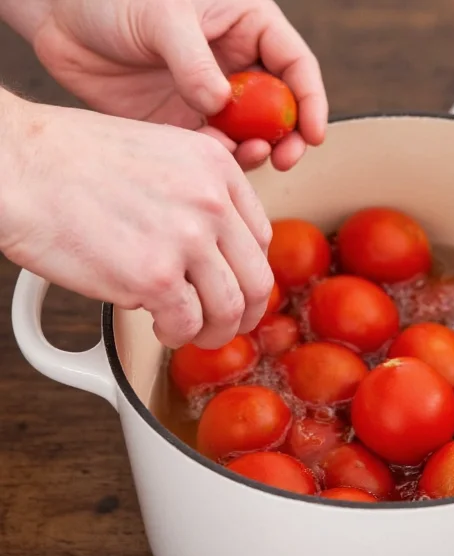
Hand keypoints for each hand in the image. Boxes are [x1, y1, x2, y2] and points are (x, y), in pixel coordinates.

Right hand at [1, 95, 273, 349]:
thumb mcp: (161, 153)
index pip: (260, 237)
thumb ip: (197, 193)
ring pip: (230, 309)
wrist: (17, 163)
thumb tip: (216, 243)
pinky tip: (161, 328)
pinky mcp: (154, 277)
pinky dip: (177, 335)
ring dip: (215, 332)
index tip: (236, 287)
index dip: (249, 272)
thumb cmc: (71, 159)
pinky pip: (187, 324)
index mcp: (217, 168)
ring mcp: (187, 240)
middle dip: (245, 313)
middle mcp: (212, 203)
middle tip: (226, 324)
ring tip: (191, 333)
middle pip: (257, 279)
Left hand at [32, 0, 327, 170]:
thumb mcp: (162, 14)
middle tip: (284, 158)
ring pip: (248, 134)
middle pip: (280, 108)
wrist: (58, 16)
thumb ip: (193, 61)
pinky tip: (212, 154)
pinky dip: (218, 158)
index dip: (310, 100)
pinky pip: (211, 148)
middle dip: (288, 136)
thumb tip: (220, 105)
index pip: (295, 65)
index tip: (313, 134)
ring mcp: (210, 96)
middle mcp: (235, 65)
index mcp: (246, 26)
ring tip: (248, 154)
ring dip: (255, 150)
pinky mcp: (181, 122)